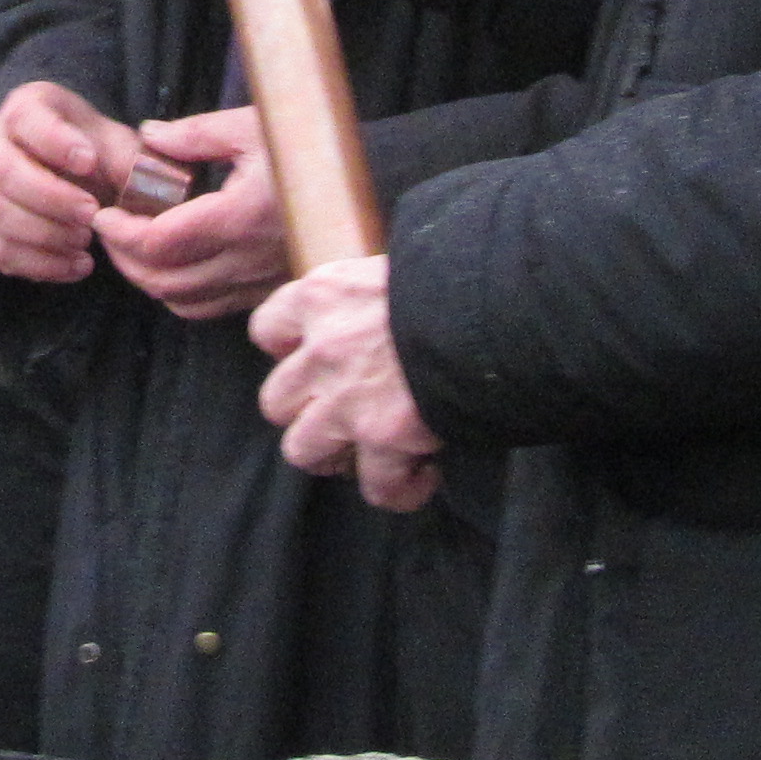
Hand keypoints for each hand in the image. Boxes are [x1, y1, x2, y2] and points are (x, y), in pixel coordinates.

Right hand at [0, 80, 167, 283]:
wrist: (66, 173)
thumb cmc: (93, 154)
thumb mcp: (117, 144)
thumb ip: (131, 160)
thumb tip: (150, 184)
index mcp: (26, 109)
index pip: (26, 118)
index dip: (55, 142)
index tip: (89, 162)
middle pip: (2, 170)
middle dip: (50, 199)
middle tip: (90, 216)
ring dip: (41, 235)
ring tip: (83, 244)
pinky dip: (34, 264)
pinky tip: (73, 266)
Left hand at [93, 105, 294, 321]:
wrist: (364, 187)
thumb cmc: (307, 150)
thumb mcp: (251, 127)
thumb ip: (194, 134)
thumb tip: (147, 137)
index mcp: (237, 217)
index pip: (159, 242)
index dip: (121, 232)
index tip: (104, 212)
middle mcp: (244, 260)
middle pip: (160, 280)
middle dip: (122, 257)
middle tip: (108, 229)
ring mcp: (254, 283)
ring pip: (179, 302)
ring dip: (145, 279)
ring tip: (130, 247)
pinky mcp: (262, 293)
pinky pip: (206, 309)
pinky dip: (174, 293)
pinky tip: (168, 265)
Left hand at [248, 259, 442, 511]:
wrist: (492, 309)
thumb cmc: (451, 280)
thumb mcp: (393, 269)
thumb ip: (368, 297)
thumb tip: (381, 312)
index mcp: (321, 297)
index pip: (267, 330)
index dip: (288, 352)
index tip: (312, 359)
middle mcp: (322, 350)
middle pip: (276, 401)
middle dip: (305, 413)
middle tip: (340, 417)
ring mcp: (346, 400)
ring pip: (302, 450)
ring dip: (335, 456)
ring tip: (369, 453)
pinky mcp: (383, 438)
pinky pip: (378, 488)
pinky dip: (399, 490)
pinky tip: (422, 475)